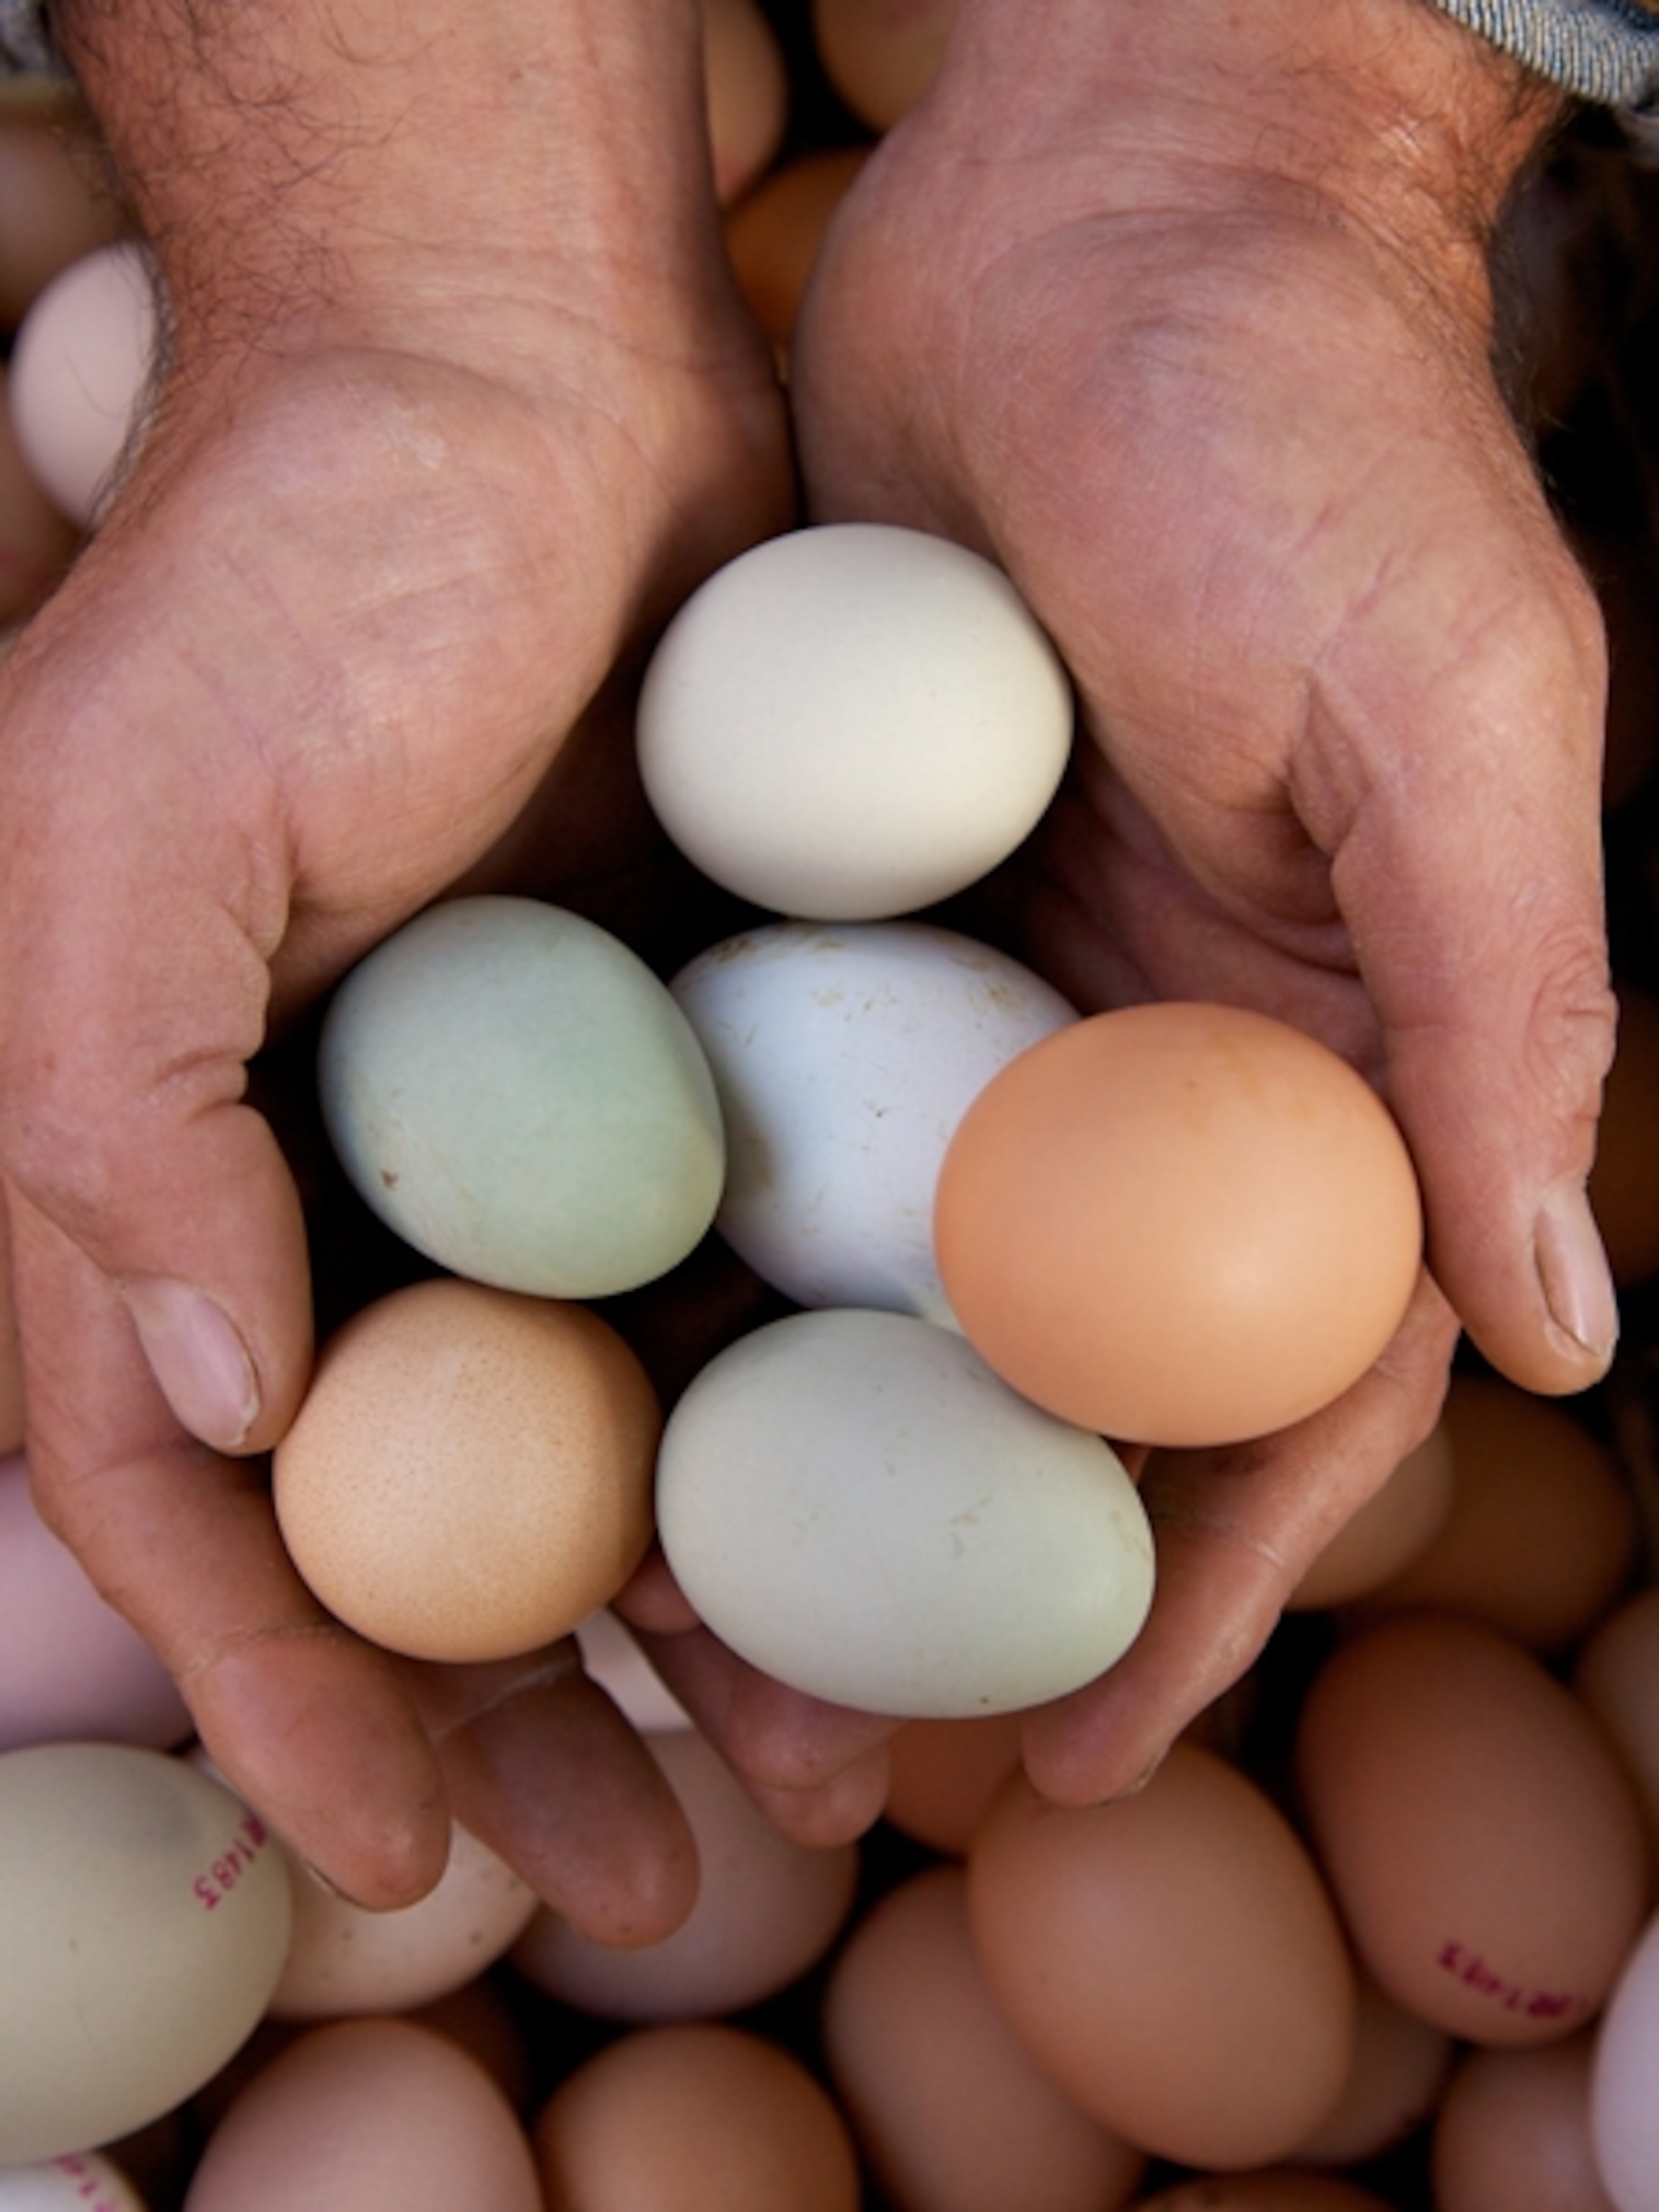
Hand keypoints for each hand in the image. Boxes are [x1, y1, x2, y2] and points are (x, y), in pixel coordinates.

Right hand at [0, 0, 794, 1916]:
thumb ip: (105, 1128)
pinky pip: (742, 1293)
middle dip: (512, 1707)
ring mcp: (528, 1143)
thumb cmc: (288, 581)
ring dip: (691, 1615)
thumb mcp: (117, 832)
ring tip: (803, 1770)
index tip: (394, 1852)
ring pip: (605, 1442)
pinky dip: (803, 1429)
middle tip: (640, 1870)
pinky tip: (896, 1546)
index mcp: (153, 1165)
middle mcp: (338, 1184)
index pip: (190, 1491)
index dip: (283, 1689)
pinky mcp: (689, 1075)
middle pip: (423, 1517)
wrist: (523, 384)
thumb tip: (206, 1416)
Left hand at [789, 0, 1618, 1796]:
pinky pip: (779, 1133)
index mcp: (1332, 1056)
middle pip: (1062, 1399)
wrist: (1095, 204)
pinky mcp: (856, 911)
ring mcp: (1000, 998)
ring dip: (806, 1473)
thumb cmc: (1303, 434)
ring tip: (676, 1636)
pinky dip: (708, 1273)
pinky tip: (604, 1381)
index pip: (1283, 1394)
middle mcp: (1165, 1061)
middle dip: (963, 1588)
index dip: (1200, 1588)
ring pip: (900, 1304)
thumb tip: (1572, 1321)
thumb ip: (1501, 1014)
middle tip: (826, 1752)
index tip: (1078, 1751)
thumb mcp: (1440, 712)